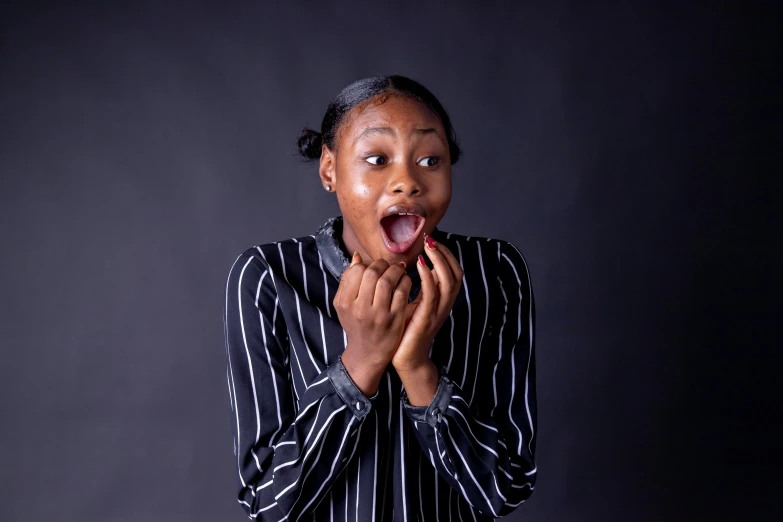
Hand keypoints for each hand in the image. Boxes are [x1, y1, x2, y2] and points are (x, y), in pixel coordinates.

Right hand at [334, 252, 412, 395]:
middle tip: (388, 266)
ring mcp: (379, 315)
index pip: (356, 271)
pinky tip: (406, 281)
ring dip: (396, 271)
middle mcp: (361, 309)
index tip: (374, 267)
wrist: (368, 353)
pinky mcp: (395, 320)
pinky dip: (406, 282)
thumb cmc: (356, 325)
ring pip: (388, 281)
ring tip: (398, 271)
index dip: (367, 264)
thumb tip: (357, 256)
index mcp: (346, 303)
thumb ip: (348, 281)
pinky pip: (402, 292)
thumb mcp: (344, 305)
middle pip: (372, 273)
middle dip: (382, 264)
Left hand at [392, 233, 463, 372]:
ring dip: (439, 261)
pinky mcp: (427, 318)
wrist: (407, 360)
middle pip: (456, 274)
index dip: (446, 255)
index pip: (454, 272)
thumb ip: (417, 288)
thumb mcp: (414, 305)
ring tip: (428, 247)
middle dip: (445, 254)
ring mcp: (438, 312)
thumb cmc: (406, 332)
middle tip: (430, 239)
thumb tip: (412, 267)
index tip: (432, 241)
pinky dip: (427, 276)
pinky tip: (418, 265)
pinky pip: (432, 293)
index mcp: (442, 301)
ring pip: (448, 281)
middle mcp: (444, 305)